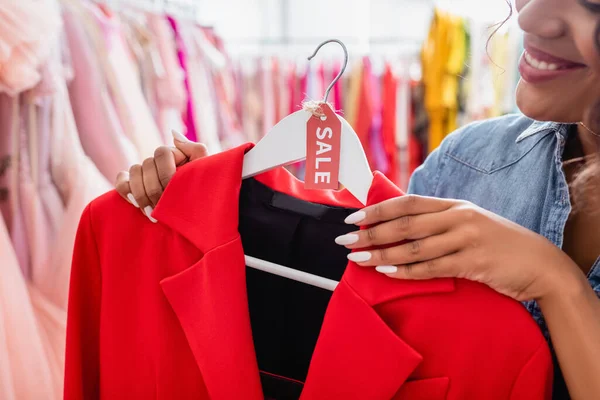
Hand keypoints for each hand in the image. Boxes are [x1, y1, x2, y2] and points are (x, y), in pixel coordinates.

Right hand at [115, 130, 207, 221]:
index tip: (173, 194)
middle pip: (146, 165)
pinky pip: (122, 181)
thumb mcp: (206, 169)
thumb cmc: (206, 188)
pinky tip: (135, 203)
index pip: (162, 153)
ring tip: (151, 213)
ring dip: (140, 194)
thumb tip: (172, 134)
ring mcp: (145, 172)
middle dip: (153, 190)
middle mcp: (158, 160)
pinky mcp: (135, 185)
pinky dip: (125, 190)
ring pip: (133, 172)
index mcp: (174, 152)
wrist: (201, 209)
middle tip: (162, 209)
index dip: (165, 174)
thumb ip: (196, 149)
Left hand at [336, 195, 578, 301]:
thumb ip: (439, 222)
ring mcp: (466, 239)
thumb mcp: (470, 223)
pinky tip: (387, 272)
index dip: (377, 209)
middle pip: (404, 224)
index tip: (353, 217)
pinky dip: (406, 271)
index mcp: (454, 204)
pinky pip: (431, 268)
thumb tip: (397, 225)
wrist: (541, 264)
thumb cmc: (498, 244)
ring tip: (358, 260)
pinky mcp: (473, 262)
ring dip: (381, 254)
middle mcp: (458, 217)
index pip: (407, 202)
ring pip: (413, 248)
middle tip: (345, 241)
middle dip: (370, 233)